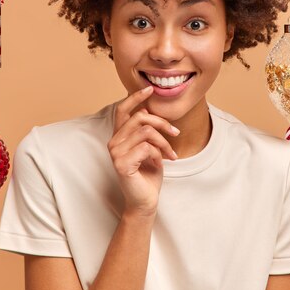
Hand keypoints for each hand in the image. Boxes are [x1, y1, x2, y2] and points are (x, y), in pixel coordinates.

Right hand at [108, 86, 179, 217]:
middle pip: (140, 117)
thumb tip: (149, 109)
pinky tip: (160, 163)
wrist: (146, 200)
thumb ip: (146, 130)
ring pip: (146, 131)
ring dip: (164, 142)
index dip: (135, 97)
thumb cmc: (149, 173)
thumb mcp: (151, 147)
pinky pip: (146, 147)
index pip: (123, 110)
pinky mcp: (121, 163)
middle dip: (162, 123)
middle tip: (176, 132)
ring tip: (170, 154)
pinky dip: (159, 154)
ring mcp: (115, 152)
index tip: (150, 89)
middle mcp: (114, 141)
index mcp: (119, 136)